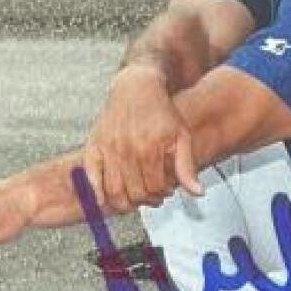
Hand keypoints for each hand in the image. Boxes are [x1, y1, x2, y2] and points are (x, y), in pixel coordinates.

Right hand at [83, 64, 201, 213]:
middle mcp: (127, 149)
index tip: (166, 190)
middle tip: (151, 196)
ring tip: (134, 199)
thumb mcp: (181, 136)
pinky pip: (92, 178)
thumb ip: (186, 167)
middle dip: (146, 200)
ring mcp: (108, 148)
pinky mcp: (93, 145)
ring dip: (124, 202)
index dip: (162, 194)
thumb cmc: (162, 112)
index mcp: (150, 147)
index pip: (155, 188)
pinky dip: (97, 193)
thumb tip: (198, 194)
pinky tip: (105, 199)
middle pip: (134, 193)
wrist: (137, 88)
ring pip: (114, 191)